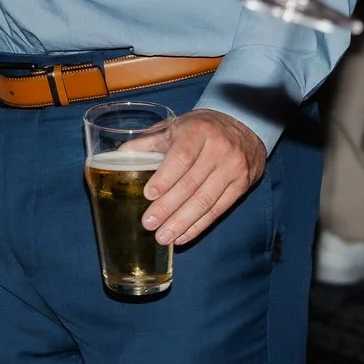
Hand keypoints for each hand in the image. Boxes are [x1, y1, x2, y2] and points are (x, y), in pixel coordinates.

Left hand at [139, 109, 265, 246]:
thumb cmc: (200, 128)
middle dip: (168, 208)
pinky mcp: (242, 186)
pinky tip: (184, 236)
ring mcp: (233, 169)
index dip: (165, 179)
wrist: (243, 126)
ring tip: (163, 237)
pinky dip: (199, 225)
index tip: (148, 195)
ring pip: (206, 201)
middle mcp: (219, 150)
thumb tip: (120, 156)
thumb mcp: (175, 126)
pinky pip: (219, 210)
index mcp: (198, 132)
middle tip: (149, 224)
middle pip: (192, 184)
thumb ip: (148, 142)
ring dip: (182, 222)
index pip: (181, 158)